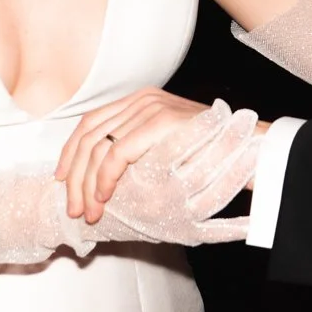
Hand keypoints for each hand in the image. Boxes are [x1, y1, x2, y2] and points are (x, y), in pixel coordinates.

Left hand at [56, 91, 263, 234]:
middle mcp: (141, 99)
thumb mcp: (166, 150)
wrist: (249, 149)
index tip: (62, 182)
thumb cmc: (210, 157)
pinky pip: (117, 153)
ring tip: (89, 212)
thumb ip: (138, 152)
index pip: (90, 123)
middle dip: (74, 175)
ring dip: (88, 184)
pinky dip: (106, 179)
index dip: (70, 154)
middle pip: (87, 134)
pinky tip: (106, 198)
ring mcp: (150, 107)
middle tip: (72, 207)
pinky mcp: (159, 121)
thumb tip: (102, 178)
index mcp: (139, 101)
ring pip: (98, 146)